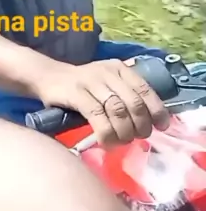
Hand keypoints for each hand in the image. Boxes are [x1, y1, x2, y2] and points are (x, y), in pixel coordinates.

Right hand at [35, 59, 169, 146]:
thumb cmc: (83, 86)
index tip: (161, 126)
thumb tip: (149, 121)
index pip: (144, 88)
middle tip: (138, 137)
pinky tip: (107, 142)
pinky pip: (97, 116)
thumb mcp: (107, 83)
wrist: (49, 77)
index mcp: (119, 68)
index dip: (156, 109)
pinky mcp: (76, 93)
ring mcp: (91, 81)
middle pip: (133, 102)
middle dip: (140, 125)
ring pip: (117, 110)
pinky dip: (106, 133)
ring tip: (123, 141)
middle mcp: (107, 72)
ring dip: (124, 132)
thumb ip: (125, 95)